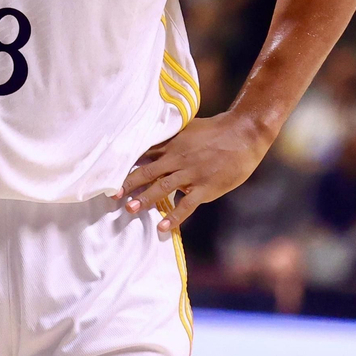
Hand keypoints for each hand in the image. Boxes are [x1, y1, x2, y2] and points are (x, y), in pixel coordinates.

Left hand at [119, 112, 273, 233]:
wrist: (244, 134)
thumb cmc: (217, 130)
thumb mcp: (189, 128)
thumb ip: (171, 137)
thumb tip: (151, 142)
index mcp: (173, 143)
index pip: (144, 154)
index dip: (127, 165)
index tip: (111, 174)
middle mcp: (178, 158)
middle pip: (148, 172)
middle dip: (129, 184)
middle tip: (112, 196)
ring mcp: (192, 173)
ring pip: (163, 188)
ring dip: (145, 199)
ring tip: (129, 209)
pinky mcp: (205, 187)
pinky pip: (186, 204)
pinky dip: (174, 216)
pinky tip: (163, 227)